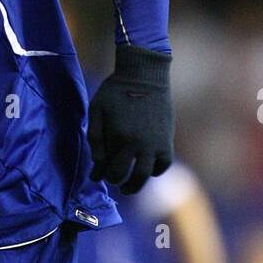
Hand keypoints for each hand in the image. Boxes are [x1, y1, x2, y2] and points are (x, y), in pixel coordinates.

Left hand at [87, 45, 174, 193]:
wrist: (145, 74)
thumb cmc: (115, 91)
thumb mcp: (96, 111)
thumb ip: (95, 139)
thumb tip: (97, 166)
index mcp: (119, 138)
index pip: (110, 169)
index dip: (102, 175)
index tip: (98, 175)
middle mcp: (139, 144)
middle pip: (127, 177)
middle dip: (118, 182)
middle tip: (115, 182)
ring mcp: (155, 143)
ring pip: (146, 175)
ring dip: (136, 185)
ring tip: (129, 187)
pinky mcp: (167, 140)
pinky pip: (163, 164)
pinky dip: (155, 170)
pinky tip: (147, 168)